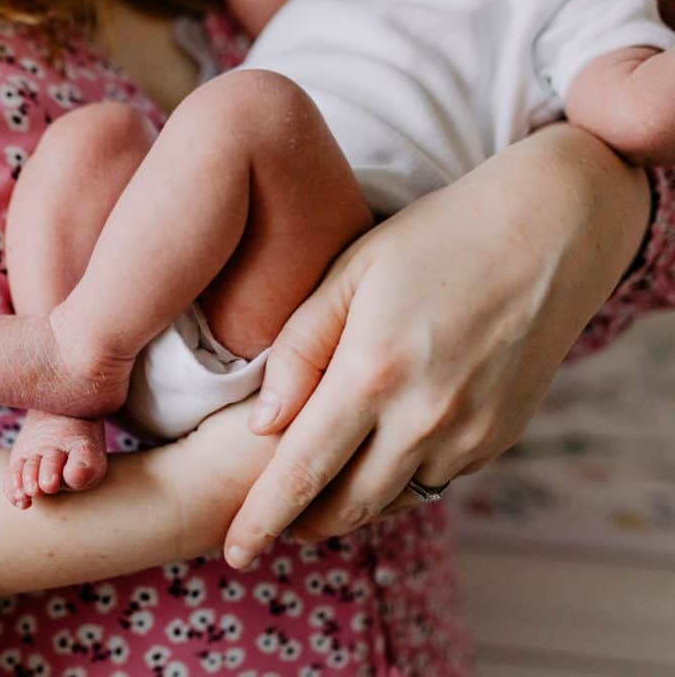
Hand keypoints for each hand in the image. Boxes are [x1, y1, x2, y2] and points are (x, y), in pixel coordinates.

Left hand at [222, 125, 650, 567]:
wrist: (550, 231)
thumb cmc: (435, 238)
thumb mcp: (350, 272)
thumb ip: (299, 349)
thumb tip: (262, 425)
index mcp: (373, 373)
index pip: (301, 472)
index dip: (261, 521)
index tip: (234, 554)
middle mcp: (424, 417)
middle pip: (347, 506)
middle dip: (301, 526)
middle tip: (273, 523)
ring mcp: (469, 434)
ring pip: (392, 501)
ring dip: (350, 507)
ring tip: (319, 495)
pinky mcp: (499, 437)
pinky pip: (433, 481)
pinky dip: (397, 480)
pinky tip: (380, 456)